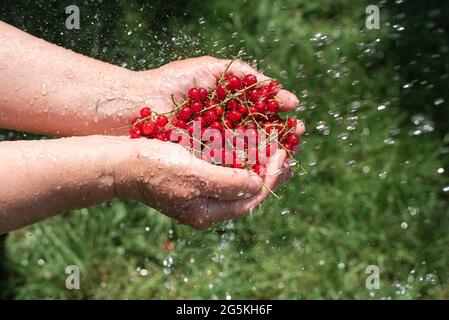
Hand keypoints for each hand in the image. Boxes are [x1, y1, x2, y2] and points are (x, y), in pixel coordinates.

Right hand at [111, 137, 290, 228]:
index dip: (271, 176)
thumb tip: (258, 183)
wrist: (120, 161)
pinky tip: (250, 145)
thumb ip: (229, 183)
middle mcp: (208, 206)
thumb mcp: (194, 176)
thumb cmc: (155, 166)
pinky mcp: (194, 177)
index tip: (283, 152)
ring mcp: (201, 192)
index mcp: (208, 212)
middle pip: (249, 191)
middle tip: (290, 150)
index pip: (252, 198)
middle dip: (271, 171)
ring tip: (277, 147)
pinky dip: (242, 158)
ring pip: (240, 180)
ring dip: (259, 163)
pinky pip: (226, 171)